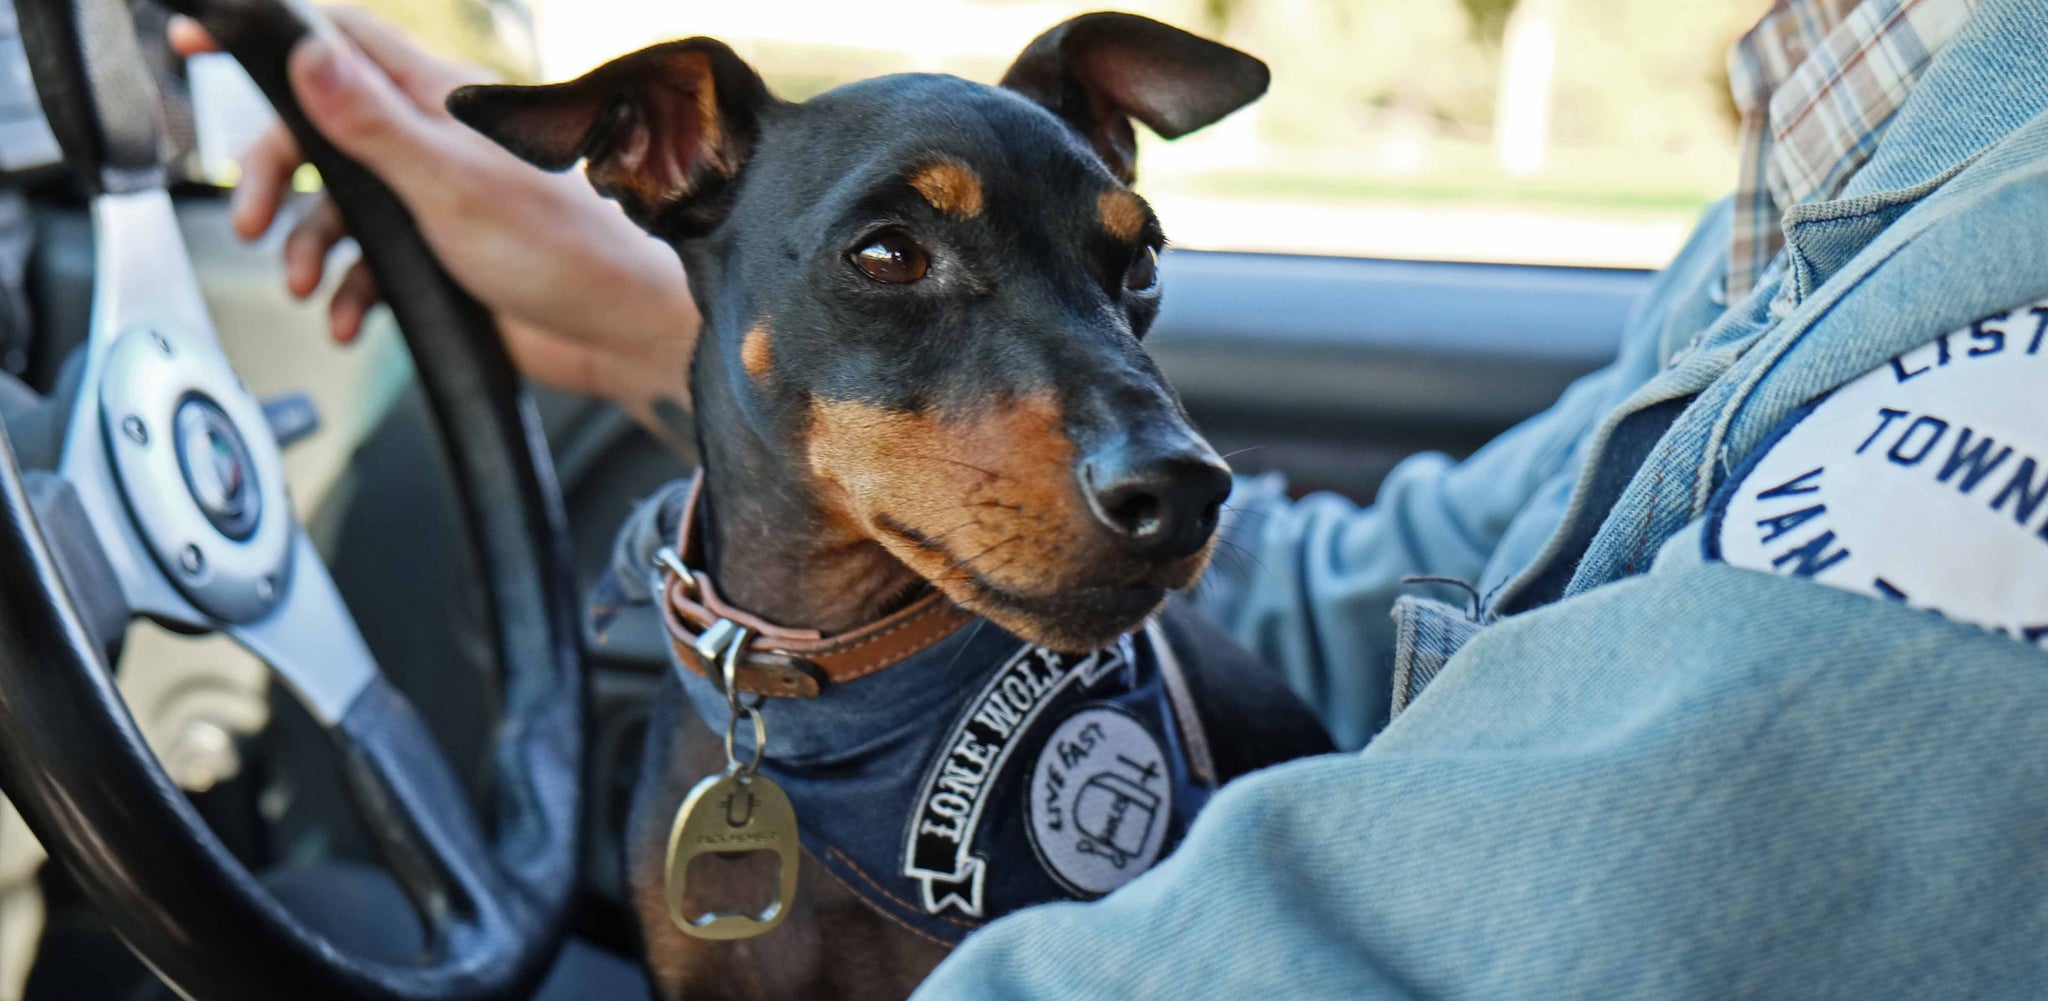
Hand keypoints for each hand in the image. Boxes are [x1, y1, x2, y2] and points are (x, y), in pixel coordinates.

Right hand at [169, 8, 701, 447]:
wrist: (623, 335)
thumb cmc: (569, 250)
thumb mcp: (453, 183)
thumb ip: (374, 124)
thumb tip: (307, 56)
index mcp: (441, 99)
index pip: (338, 42)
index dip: (268, 38)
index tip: (199, 38)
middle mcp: (437, 141)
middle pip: (321, 132)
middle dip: (280, 174)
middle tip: (253, 220)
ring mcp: (440, 198)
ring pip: (343, 205)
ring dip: (311, 246)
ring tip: (307, 285)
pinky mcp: (446, 255)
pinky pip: (374, 262)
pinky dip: (351, 290)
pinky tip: (350, 319)